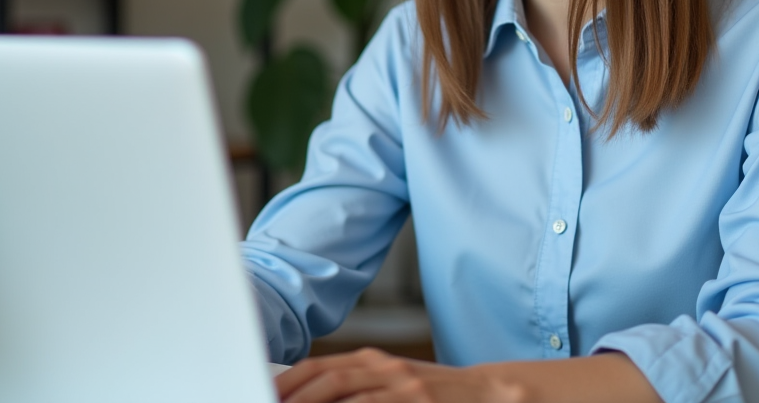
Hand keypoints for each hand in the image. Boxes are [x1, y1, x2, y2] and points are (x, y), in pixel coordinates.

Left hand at [275, 348, 522, 402]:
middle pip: (329, 380)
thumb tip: (310, 396)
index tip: (268, 393)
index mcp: (374, 361)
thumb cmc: (434, 395)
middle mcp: (386, 369)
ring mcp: (404, 387)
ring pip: (349, 396)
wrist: (490, 394)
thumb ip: (357, 388)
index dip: (290, 382)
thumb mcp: (393, 383)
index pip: (320, 366)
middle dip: (296, 397)